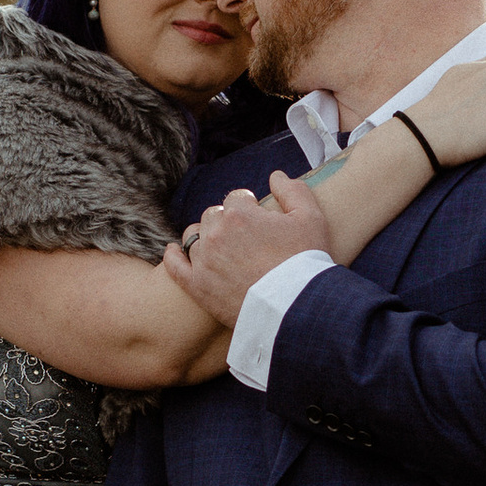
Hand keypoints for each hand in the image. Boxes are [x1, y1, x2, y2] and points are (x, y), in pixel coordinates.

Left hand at [164, 170, 333, 323]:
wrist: (296, 309)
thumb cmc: (305, 263)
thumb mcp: (311, 219)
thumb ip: (293, 191)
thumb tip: (275, 176)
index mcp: (239, 214)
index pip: (236, 198)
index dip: (250, 208)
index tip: (260, 222)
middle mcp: (215, 233)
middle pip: (214, 215)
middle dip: (228, 221)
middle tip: (246, 239)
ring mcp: (203, 261)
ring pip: (194, 236)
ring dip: (206, 238)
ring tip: (223, 249)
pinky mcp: (197, 287)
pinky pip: (175, 265)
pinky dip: (174, 256)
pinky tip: (174, 251)